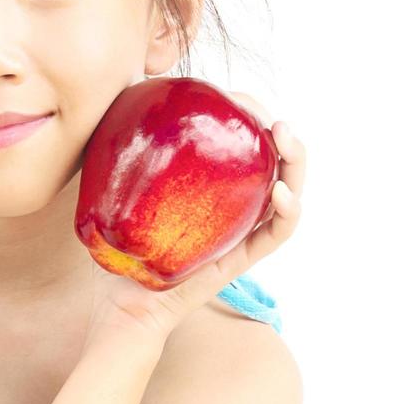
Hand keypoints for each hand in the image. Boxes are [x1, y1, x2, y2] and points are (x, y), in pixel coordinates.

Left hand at [82, 93, 305, 352]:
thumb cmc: (116, 251)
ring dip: (296, 163)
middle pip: (274, 165)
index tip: (237, 99)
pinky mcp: (242, 260)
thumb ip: (116, 156)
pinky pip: (276, 235)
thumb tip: (107, 104)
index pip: (242, 147)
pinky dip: (288, 213)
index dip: (249, 120)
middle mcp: (233, 208)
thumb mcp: (114, 194)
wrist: (120, 304)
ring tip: (285, 137)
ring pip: (287, 195)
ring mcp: (241, 233)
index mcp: (211, 190)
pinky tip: (281, 192)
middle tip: (269, 116)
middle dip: (281, 135)